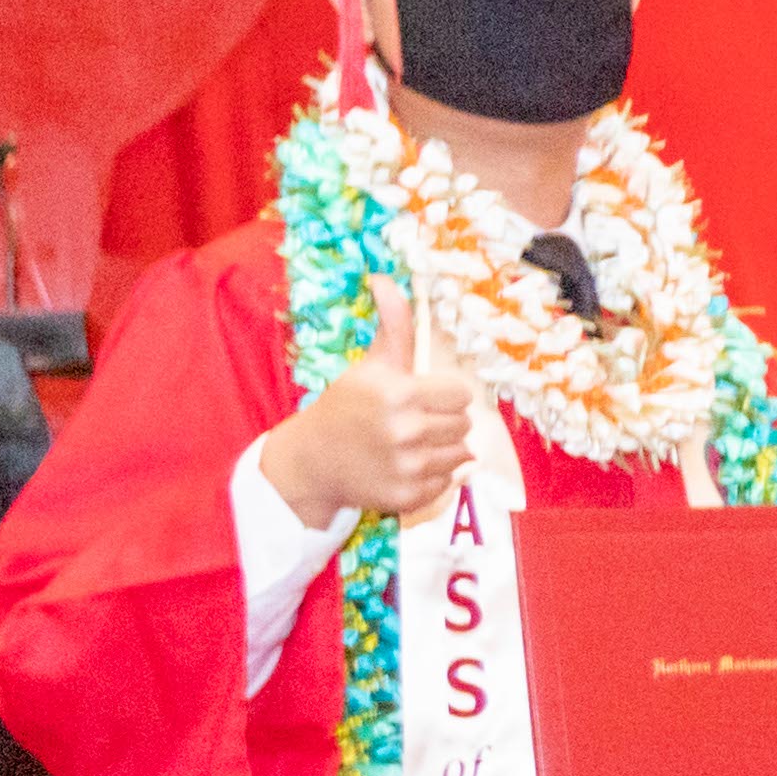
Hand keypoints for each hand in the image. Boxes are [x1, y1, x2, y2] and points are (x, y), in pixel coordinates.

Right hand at [258, 318, 474, 525]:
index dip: (444, 395)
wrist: (312, 460)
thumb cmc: (346, 406)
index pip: (461, 394)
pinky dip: (434, 476)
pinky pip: (449, 482)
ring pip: (462, 453)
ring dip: (443, 449)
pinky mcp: (408, 496)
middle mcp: (404, 430)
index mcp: (398, 393)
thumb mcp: (371, 366)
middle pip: (464, 424)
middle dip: (443, 421)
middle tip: (413, 421)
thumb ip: (393, 327)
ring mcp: (407, 467)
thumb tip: (386, 279)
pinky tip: (405, 466)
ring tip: (411, 443)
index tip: (422, 397)